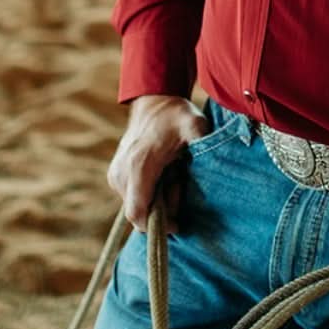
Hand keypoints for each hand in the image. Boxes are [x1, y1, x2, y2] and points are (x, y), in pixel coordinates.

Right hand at [106, 94, 209, 232]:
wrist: (154, 101)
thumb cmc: (176, 115)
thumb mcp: (195, 125)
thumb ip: (203, 144)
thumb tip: (213, 164)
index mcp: (140, 166)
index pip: (137, 214)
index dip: (157, 226)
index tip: (178, 222)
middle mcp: (122, 173)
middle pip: (139, 212)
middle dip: (162, 210)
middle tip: (180, 187)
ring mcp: (115, 174)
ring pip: (135, 205)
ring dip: (156, 201)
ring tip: (173, 177)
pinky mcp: (115, 174)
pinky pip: (132, 196)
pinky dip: (148, 193)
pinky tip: (163, 175)